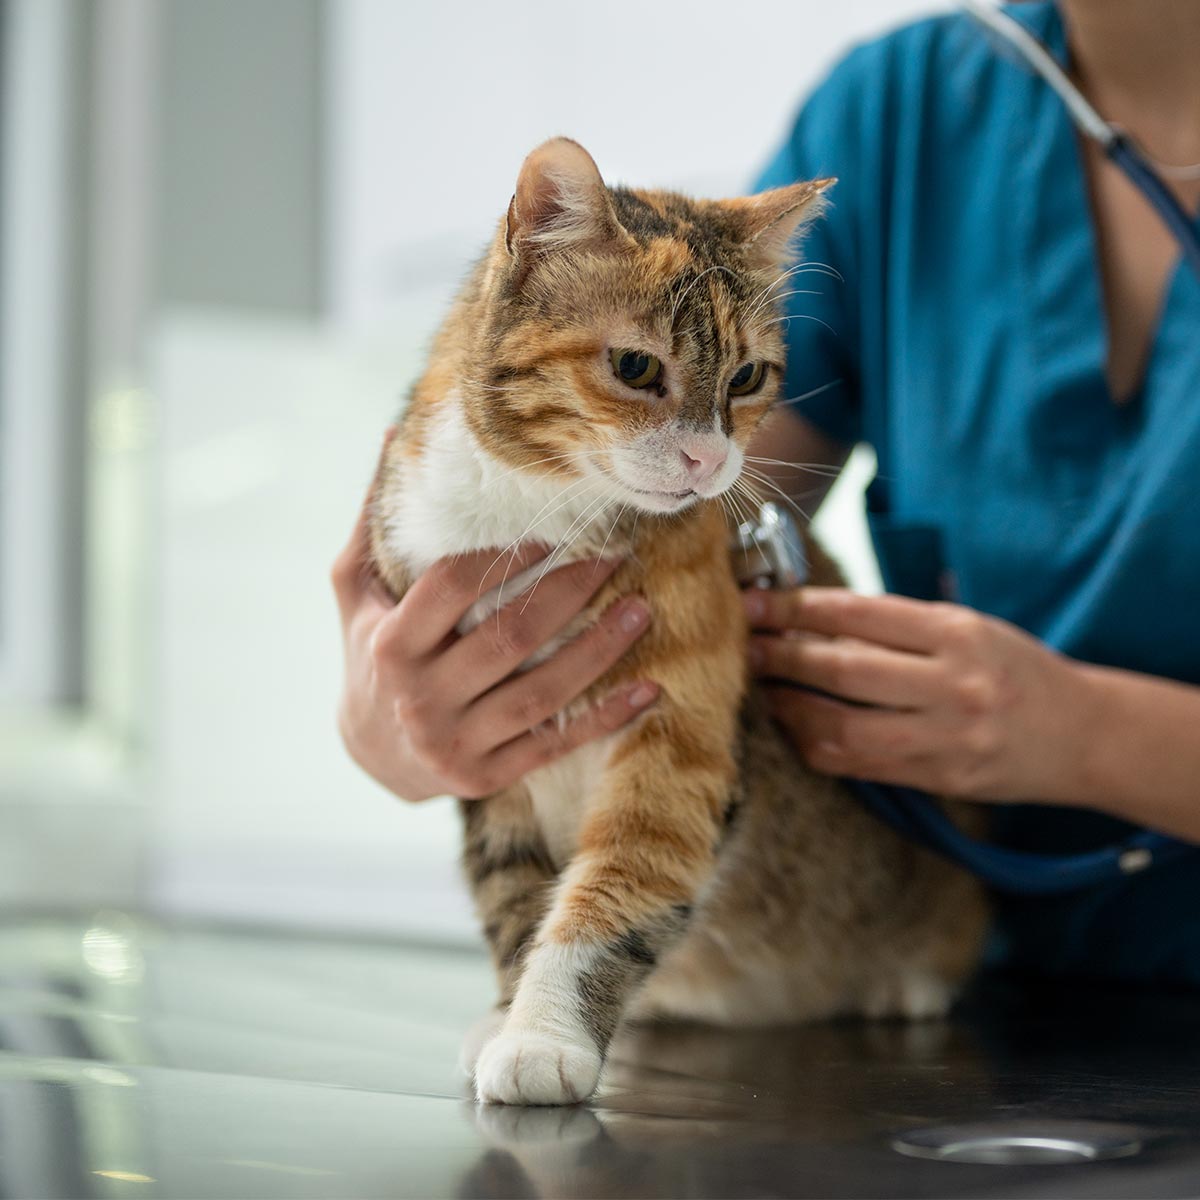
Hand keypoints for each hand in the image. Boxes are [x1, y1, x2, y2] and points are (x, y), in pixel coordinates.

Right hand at [332, 436, 658, 801]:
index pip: (453, 588)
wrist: (370, 754)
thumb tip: (391, 436)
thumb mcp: (356, 591)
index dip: (504, 555)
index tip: (552, 529)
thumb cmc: (369, 654)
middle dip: (569, 593)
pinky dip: (605, 719)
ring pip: (541, 694)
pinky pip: (554, 745)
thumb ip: (373, 522)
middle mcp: (420, 698)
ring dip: (598, 651)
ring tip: (643, 610)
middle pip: (508, 637)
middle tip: (617, 556)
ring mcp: (454, 744)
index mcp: (391, 644)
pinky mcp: (485, 778)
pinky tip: (648, 690)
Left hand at [744, 588, 1090, 802]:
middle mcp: (953, 684)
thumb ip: (897, 626)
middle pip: (843, 669)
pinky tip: (794, 726)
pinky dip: (815, 745)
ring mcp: (945, 737)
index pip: (859, 614)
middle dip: (782, 657)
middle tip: (743, 646)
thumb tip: (809, 619)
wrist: (1083, 734)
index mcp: (958, 633)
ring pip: (841, 727)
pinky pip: (857, 765)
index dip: (797, 608)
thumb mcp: (967, 627)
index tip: (754, 603)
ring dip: (789, 707)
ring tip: (761, 689)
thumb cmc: (1015, 669)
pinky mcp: (938, 778)